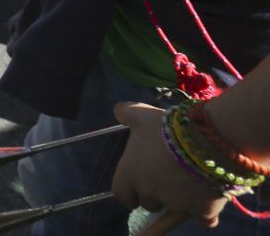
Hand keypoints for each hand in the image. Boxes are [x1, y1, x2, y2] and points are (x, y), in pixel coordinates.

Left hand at [111, 102, 229, 224]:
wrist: (208, 141)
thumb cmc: (168, 127)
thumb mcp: (142, 115)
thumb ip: (127, 113)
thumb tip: (118, 111)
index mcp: (130, 175)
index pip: (122, 194)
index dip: (130, 191)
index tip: (138, 185)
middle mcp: (150, 194)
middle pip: (149, 203)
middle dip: (156, 194)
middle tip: (168, 178)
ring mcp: (177, 205)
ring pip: (176, 210)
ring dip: (180, 201)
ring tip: (190, 181)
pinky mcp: (203, 212)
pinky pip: (205, 219)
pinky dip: (207, 212)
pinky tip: (211, 197)